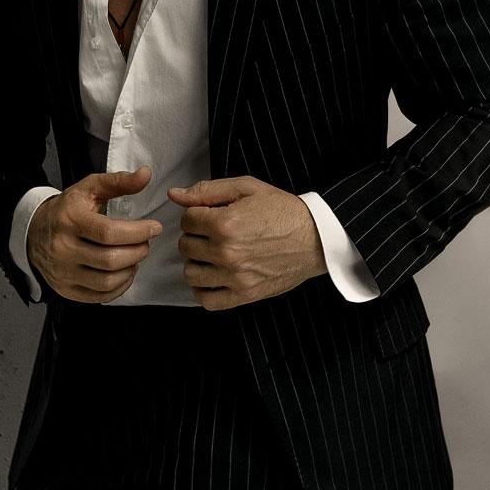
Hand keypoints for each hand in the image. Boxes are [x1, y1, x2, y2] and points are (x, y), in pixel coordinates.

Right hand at [27, 165, 162, 303]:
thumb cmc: (67, 209)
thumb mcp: (89, 188)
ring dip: (130, 270)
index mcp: (70, 220)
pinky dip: (119, 286)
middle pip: (110, 260)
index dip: (137, 232)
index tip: (154, 228)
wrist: (34, 232)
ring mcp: (63, 272)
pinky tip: (125, 272)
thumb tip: (146, 174)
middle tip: (145, 242)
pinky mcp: (66, 289)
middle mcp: (63, 249)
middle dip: (137, 251)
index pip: (108, 233)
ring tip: (135, 256)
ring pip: (107, 281)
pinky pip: (100, 296)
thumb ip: (119, 182)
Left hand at [169, 175, 326, 310]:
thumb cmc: (282, 211)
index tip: (209, 216)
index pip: (186, 221)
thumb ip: (207, 191)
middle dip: (195, 236)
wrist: (315, 238)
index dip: (195, 215)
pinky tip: (214, 276)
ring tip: (212, 254)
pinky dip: (204, 290)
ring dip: (197, 263)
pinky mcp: (245, 295)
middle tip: (212, 233)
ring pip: (191, 274)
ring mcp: (236, 276)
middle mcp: (227, 252)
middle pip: (185, 246)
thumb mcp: (246, 188)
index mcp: (225, 223)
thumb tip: (174, 195)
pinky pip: (207, 301)